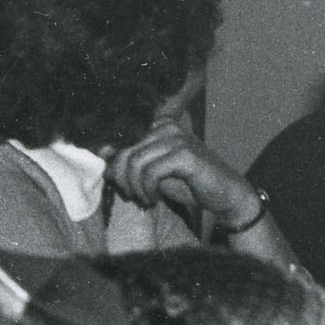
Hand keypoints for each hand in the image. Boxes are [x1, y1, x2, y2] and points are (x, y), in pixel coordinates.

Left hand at [108, 120, 266, 242]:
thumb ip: (128, 163)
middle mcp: (166, 126)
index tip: (122, 186)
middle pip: (124, 152)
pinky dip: (147, 189)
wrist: (223, 194)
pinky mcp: (185, 154)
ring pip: (134, 162)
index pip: (120, 141)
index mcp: (157, 125)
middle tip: (133, 196)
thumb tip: (101, 156)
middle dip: (123, 180)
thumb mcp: (151, 172)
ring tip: (144, 199)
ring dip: (134, 187)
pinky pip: (150, 172)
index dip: (114, 166)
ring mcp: (177, 137)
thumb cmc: (187, 183)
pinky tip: (154, 199)